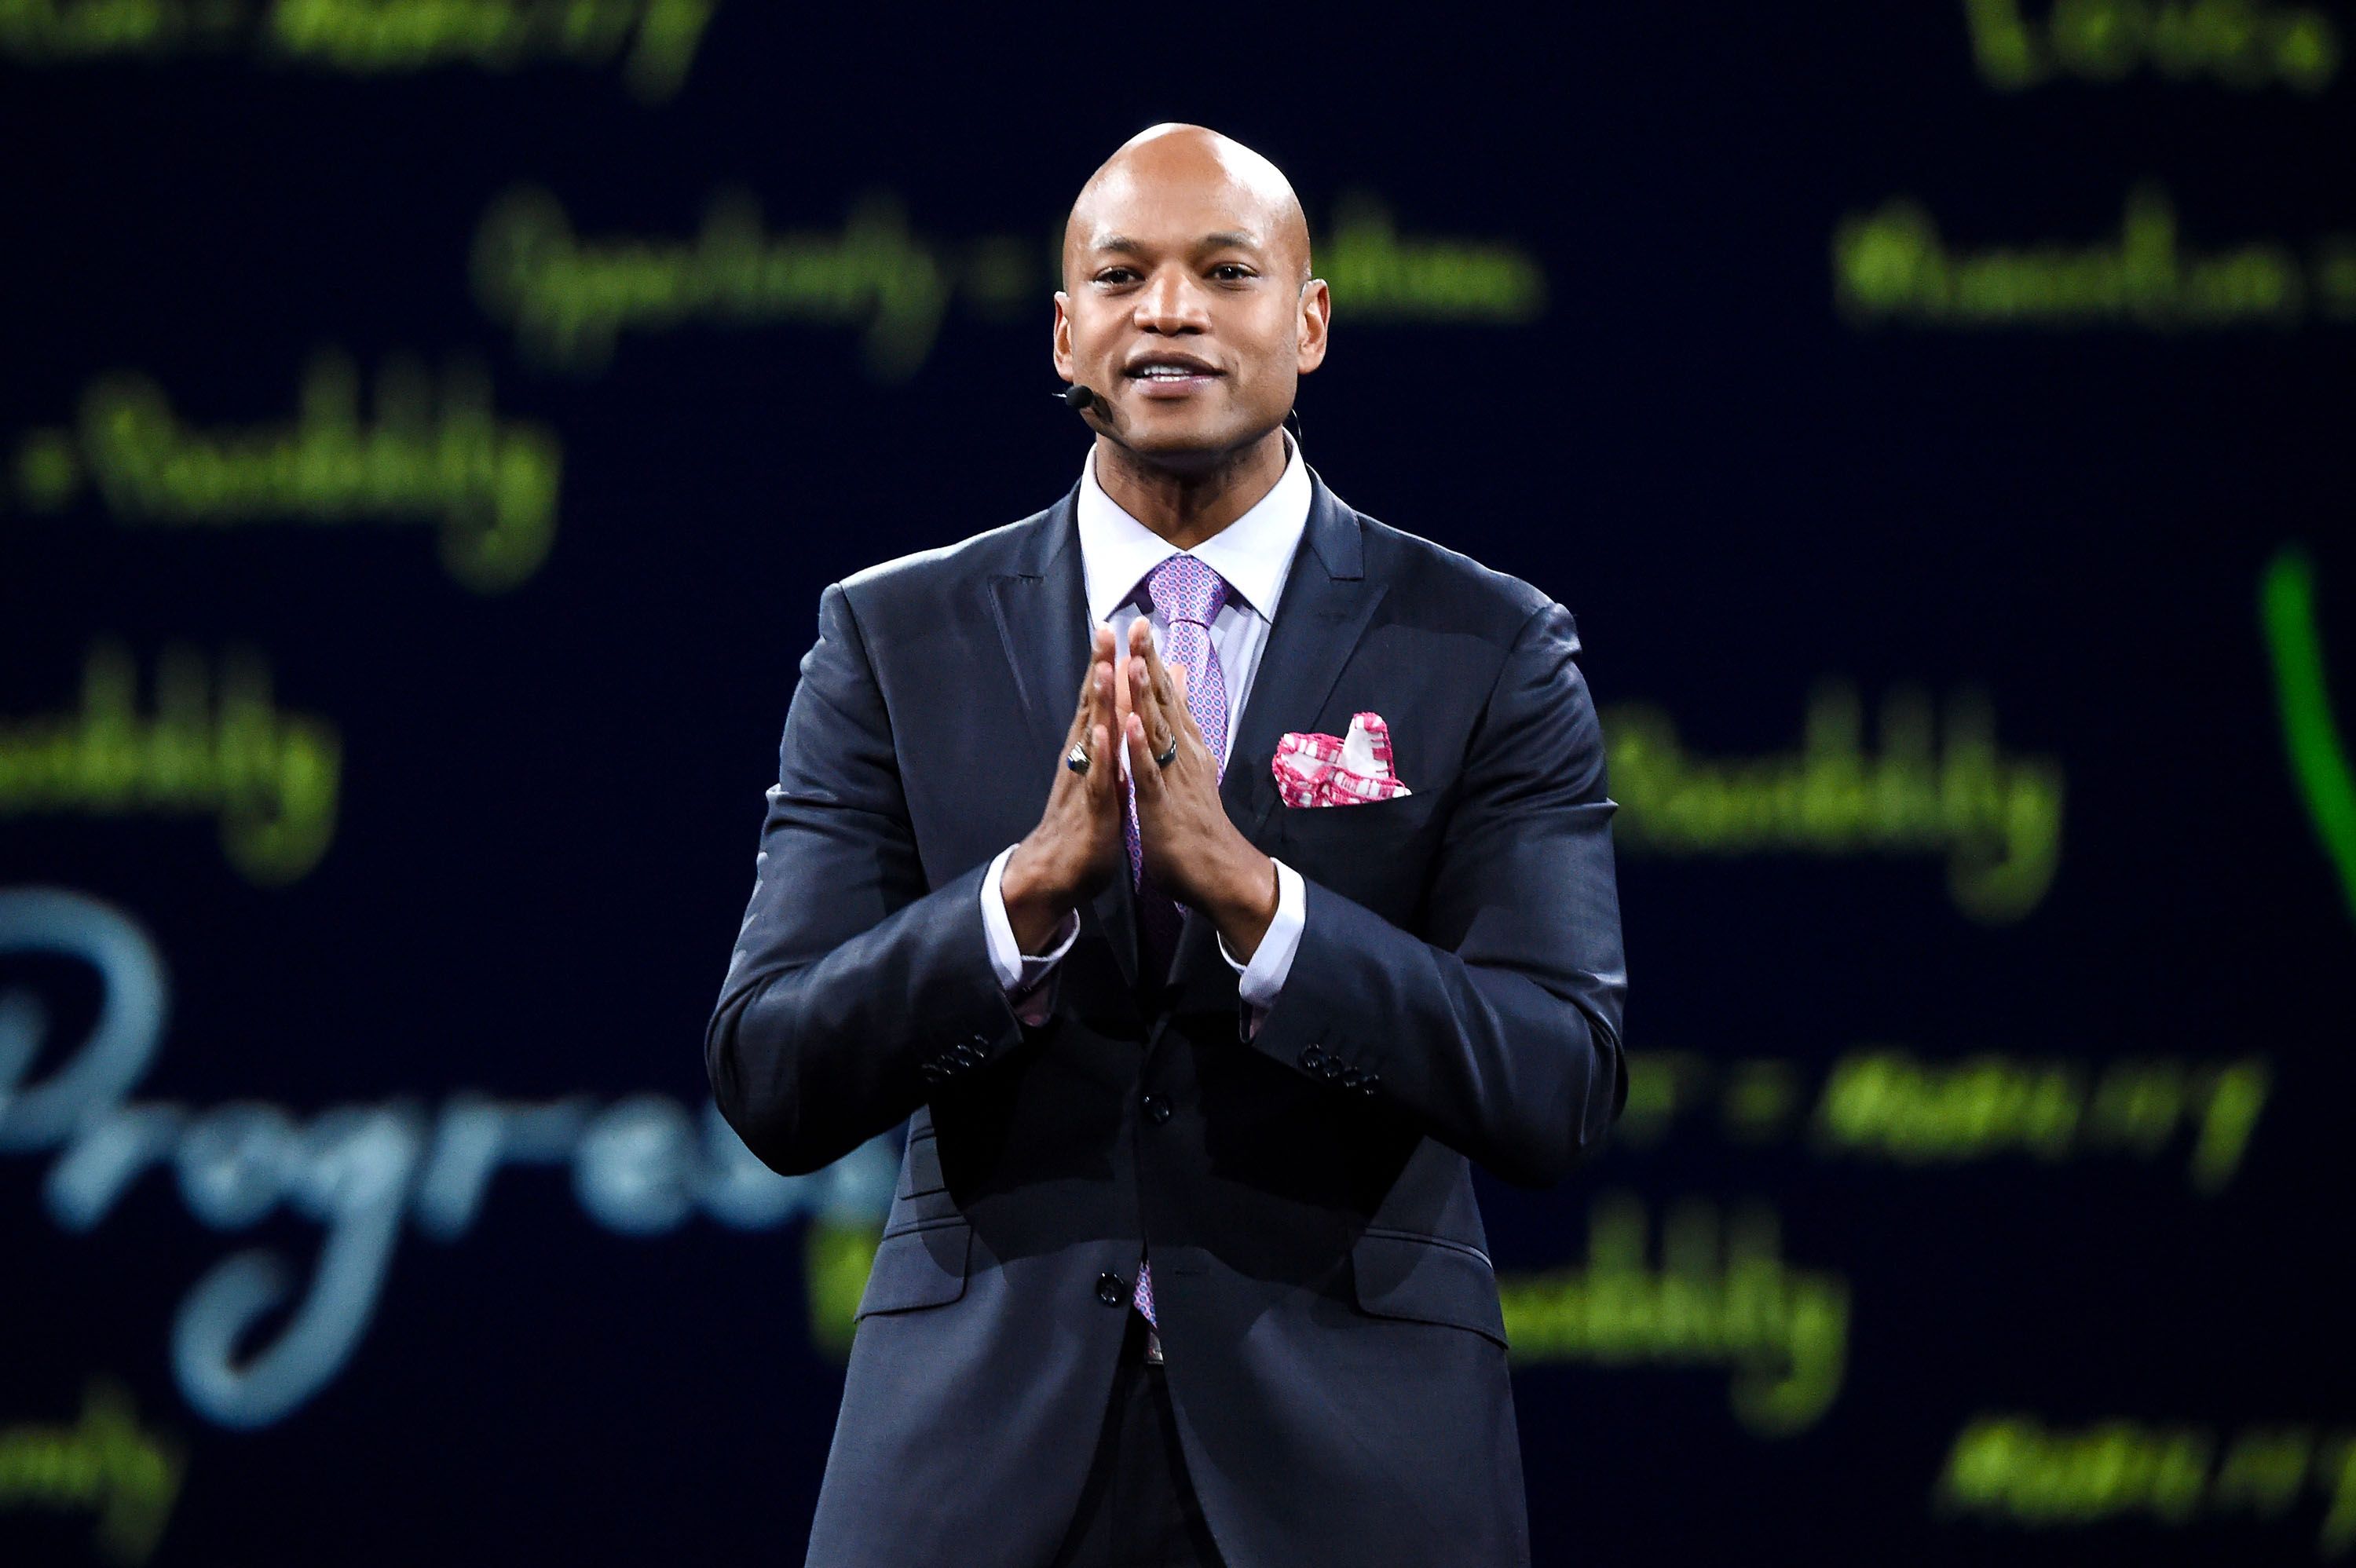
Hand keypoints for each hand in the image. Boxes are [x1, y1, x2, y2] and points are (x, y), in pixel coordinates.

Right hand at [1001, 626, 1125, 951]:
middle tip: (1105, 628)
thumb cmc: (1083, 828)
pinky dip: (1100, 754)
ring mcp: (1085, 781)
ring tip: (1102, 666)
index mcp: (1090, 752)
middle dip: (1099, 667)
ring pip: (1090, 735)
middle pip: (1090, 706)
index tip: (1117, 629)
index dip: (1108, 666)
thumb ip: (1111, 751)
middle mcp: (1083, 759)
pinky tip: (1102, 731)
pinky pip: (1096, 778)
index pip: (1099, 701)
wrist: (1055, 875)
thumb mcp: (1105, 781)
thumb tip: (1121, 723)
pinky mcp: (1091, 809)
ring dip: (1095, 701)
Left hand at [1120, 617, 1279, 961]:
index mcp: (1186, 749)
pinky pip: (1147, 771)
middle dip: (1150, 662)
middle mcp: (1183, 755)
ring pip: (1156, 728)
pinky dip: (1137, 746)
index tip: (1143, 627)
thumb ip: (1185, 735)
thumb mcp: (1191, 772)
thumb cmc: (1198, 827)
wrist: (1221, 873)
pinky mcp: (1163, 804)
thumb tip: (1185, 702)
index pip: (1170, 697)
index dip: (1156, 661)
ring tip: (1134, 660)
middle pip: (1165, 701)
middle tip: (1140, 624)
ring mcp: (1174, 777)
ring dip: (1144, 694)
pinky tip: (1128, 722)